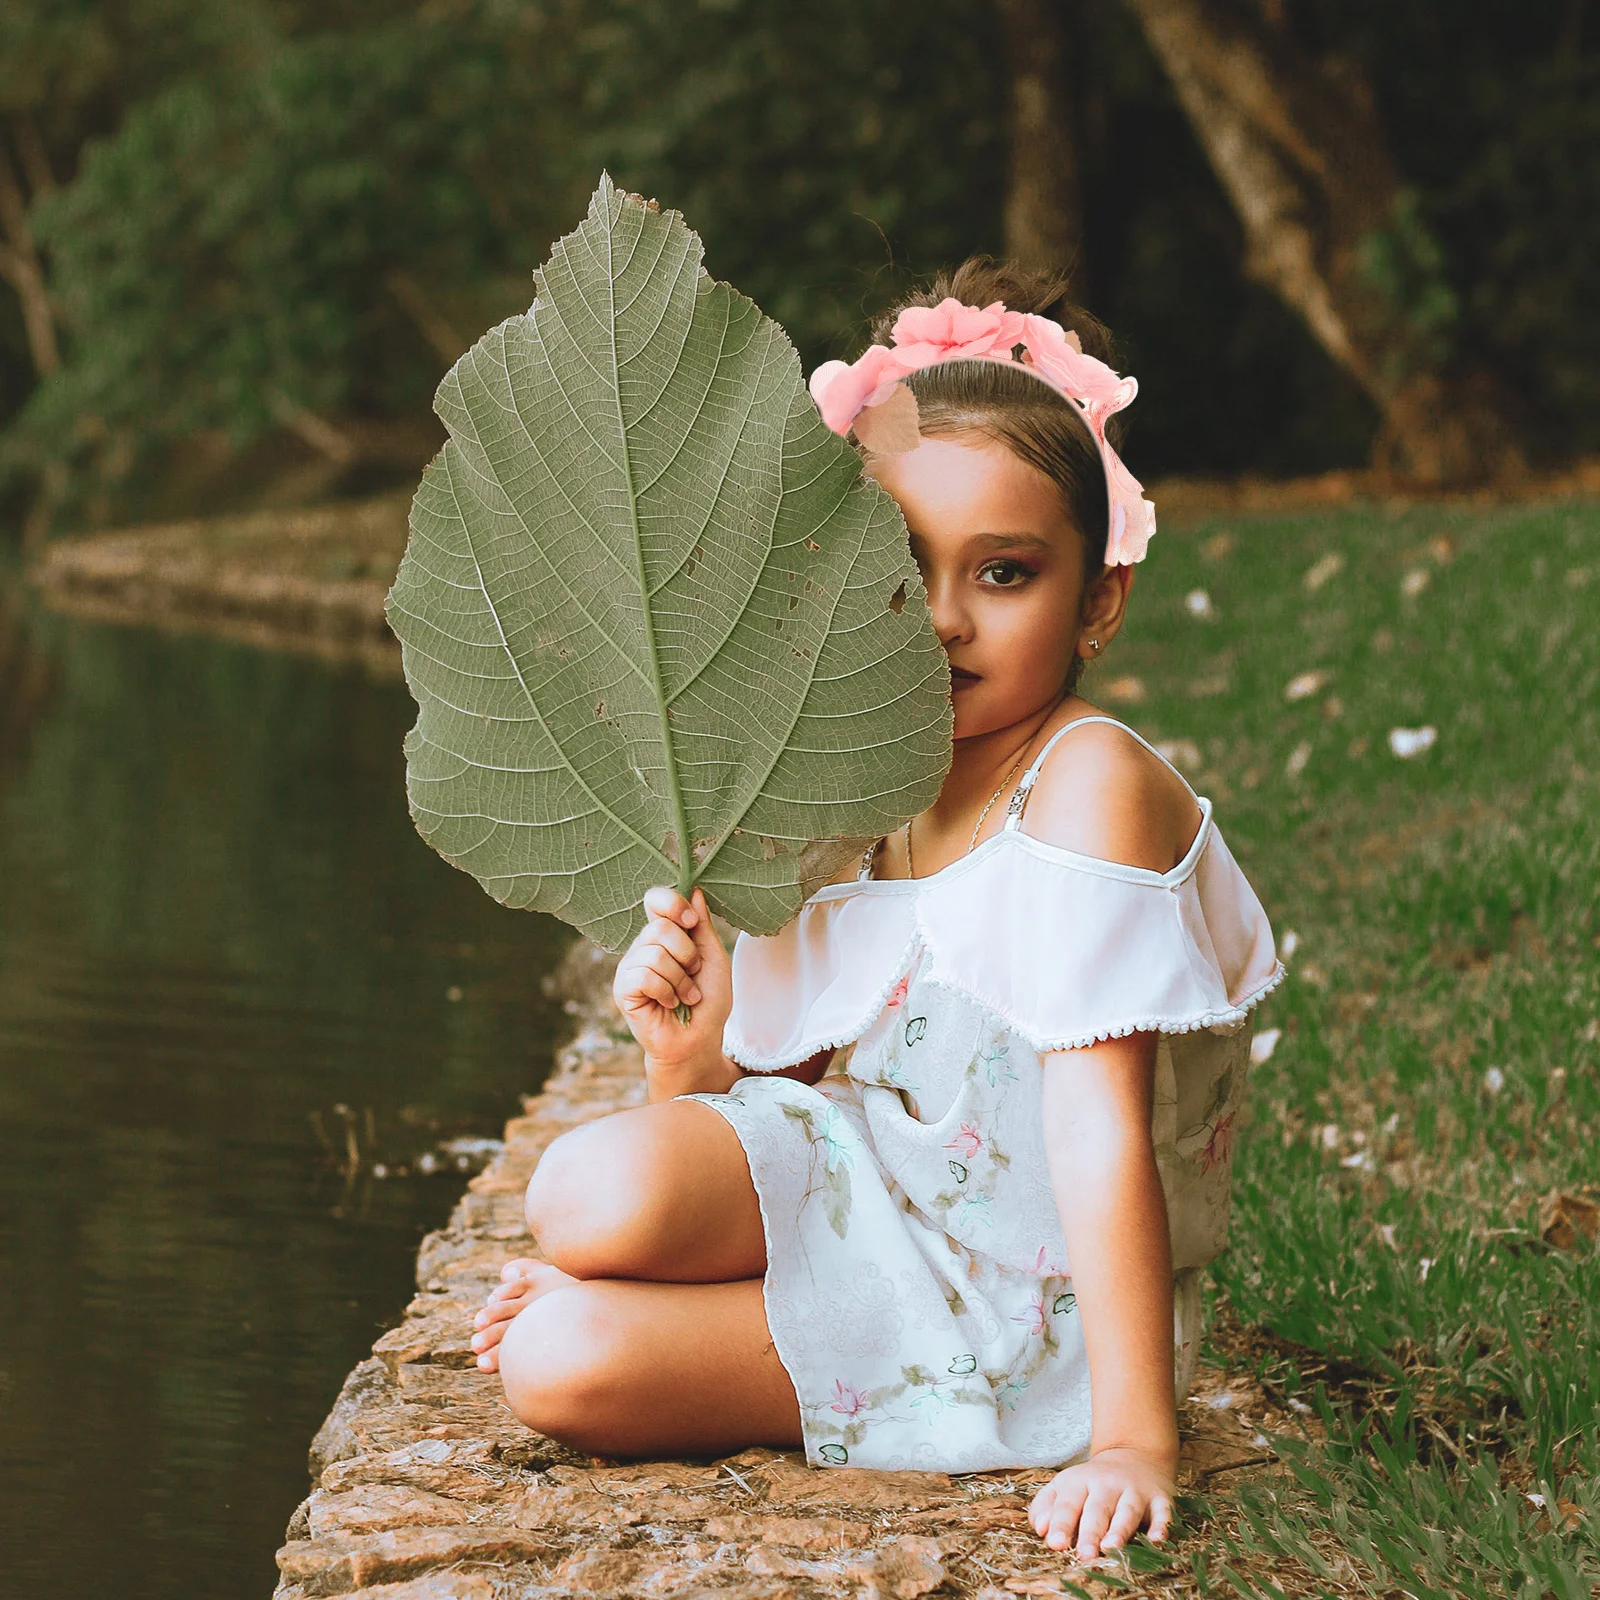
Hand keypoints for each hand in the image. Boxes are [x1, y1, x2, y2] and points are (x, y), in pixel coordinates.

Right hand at [612, 887, 732, 1084]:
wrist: (699, 1040)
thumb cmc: (708, 1002)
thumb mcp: (713, 958)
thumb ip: (702, 927)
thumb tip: (695, 890)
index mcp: (664, 935)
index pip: (655, 900)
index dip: (672, 904)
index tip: (690, 922)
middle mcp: (643, 947)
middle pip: (660, 928)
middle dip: (687, 955)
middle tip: (693, 975)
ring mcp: (630, 967)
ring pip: (655, 954)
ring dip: (680, 980)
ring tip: (684, 996)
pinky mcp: (622, 989)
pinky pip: (644, 976)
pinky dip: (666, 992)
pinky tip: (668, 1004)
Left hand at [1029, 1446, 1175, 1560]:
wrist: (1134, 1455)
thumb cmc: (1093, 1483)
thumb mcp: (1065, 1486)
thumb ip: (1047, 1506)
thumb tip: (1040, 1529)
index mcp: (1080, 1482)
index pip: (1068, 1503)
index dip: (1061, 1524)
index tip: (1055, 1544)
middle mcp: (1107, 1485)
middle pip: (1097, 1509)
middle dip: (1090, 1532)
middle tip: (1084, 1555)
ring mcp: (1135, 1491)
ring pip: (1126, 1511)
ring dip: (1120, 1529)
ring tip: (1112, 1547)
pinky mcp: (1159, 1499)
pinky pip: (1162, 1512)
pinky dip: (1162, 1525)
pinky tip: (1158, 1539)